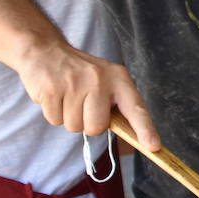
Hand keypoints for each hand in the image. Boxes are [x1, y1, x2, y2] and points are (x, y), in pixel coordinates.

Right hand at [14, 42, 160, 149]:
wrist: (45, 50)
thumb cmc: (80, 73)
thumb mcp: (105, 80)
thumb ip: (117, 104)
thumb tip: (132, 135)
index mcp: (118, 79)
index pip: (136, 108)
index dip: (145, 129)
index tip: (153, 147)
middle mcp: (99, 80)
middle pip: (96, 128)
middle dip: (87, 123)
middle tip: (81, 102)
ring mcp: (74, 83)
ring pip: (74, 127)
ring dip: (68, 118)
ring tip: (67, 96)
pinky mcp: (51, 89)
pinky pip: (55, 120)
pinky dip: (53, 113)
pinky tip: (55, 95)